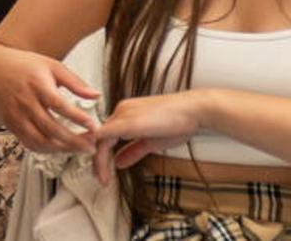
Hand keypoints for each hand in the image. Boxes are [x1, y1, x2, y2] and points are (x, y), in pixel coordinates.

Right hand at [0, 46, 98, 152]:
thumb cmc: (24, 66)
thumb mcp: (52, 66)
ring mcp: (17, 116)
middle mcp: (26, 103)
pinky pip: (30, 144)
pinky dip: (47, 150)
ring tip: (79, 149)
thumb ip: (75, 82)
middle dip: (74, 141)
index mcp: (37, 85)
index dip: (77, 117)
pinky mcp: (12, 126)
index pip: (59, 104)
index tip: (93, 125)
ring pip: (40, 140)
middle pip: (51, 128)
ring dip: (62, 149)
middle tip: (91, 146)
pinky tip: (60, 148)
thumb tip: (96, 95)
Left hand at [92, 90, 208, 184]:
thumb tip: (118, 162)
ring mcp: (123, 114)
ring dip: (99, 161)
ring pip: (100, 138)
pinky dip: (100, 152)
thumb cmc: (178, 122)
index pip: (105, 135)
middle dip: (97, 161)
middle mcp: (121, 111)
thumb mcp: (151, 142)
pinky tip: (102, 167)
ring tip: (103, 178)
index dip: (101, 154)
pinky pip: (105, 135)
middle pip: (100, 137)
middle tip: (101, 179)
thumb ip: (133, 151)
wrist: (193, 110)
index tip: (102, 170)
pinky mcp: (127, 122)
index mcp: (126, 114)